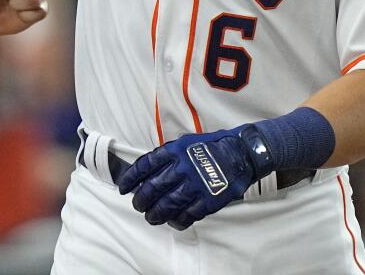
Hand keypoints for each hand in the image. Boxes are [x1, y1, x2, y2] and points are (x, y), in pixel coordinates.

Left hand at [118, 124, 273, 229]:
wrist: (240, 153)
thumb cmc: (210, 148)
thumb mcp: (184, 142)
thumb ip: (166, 156)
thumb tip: (145, 173)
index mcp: (174, 150)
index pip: (144, 166)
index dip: (131, 179)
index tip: (123, 188)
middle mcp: (182, 167)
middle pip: (152, 188)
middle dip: (141, 200)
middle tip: (138, 205)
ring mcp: (196, 184)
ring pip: (167, 204)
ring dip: (155, 214)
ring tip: (151, 217)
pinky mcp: (208, 199)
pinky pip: (188, 214)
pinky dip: (178, 220)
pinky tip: (173, 221)